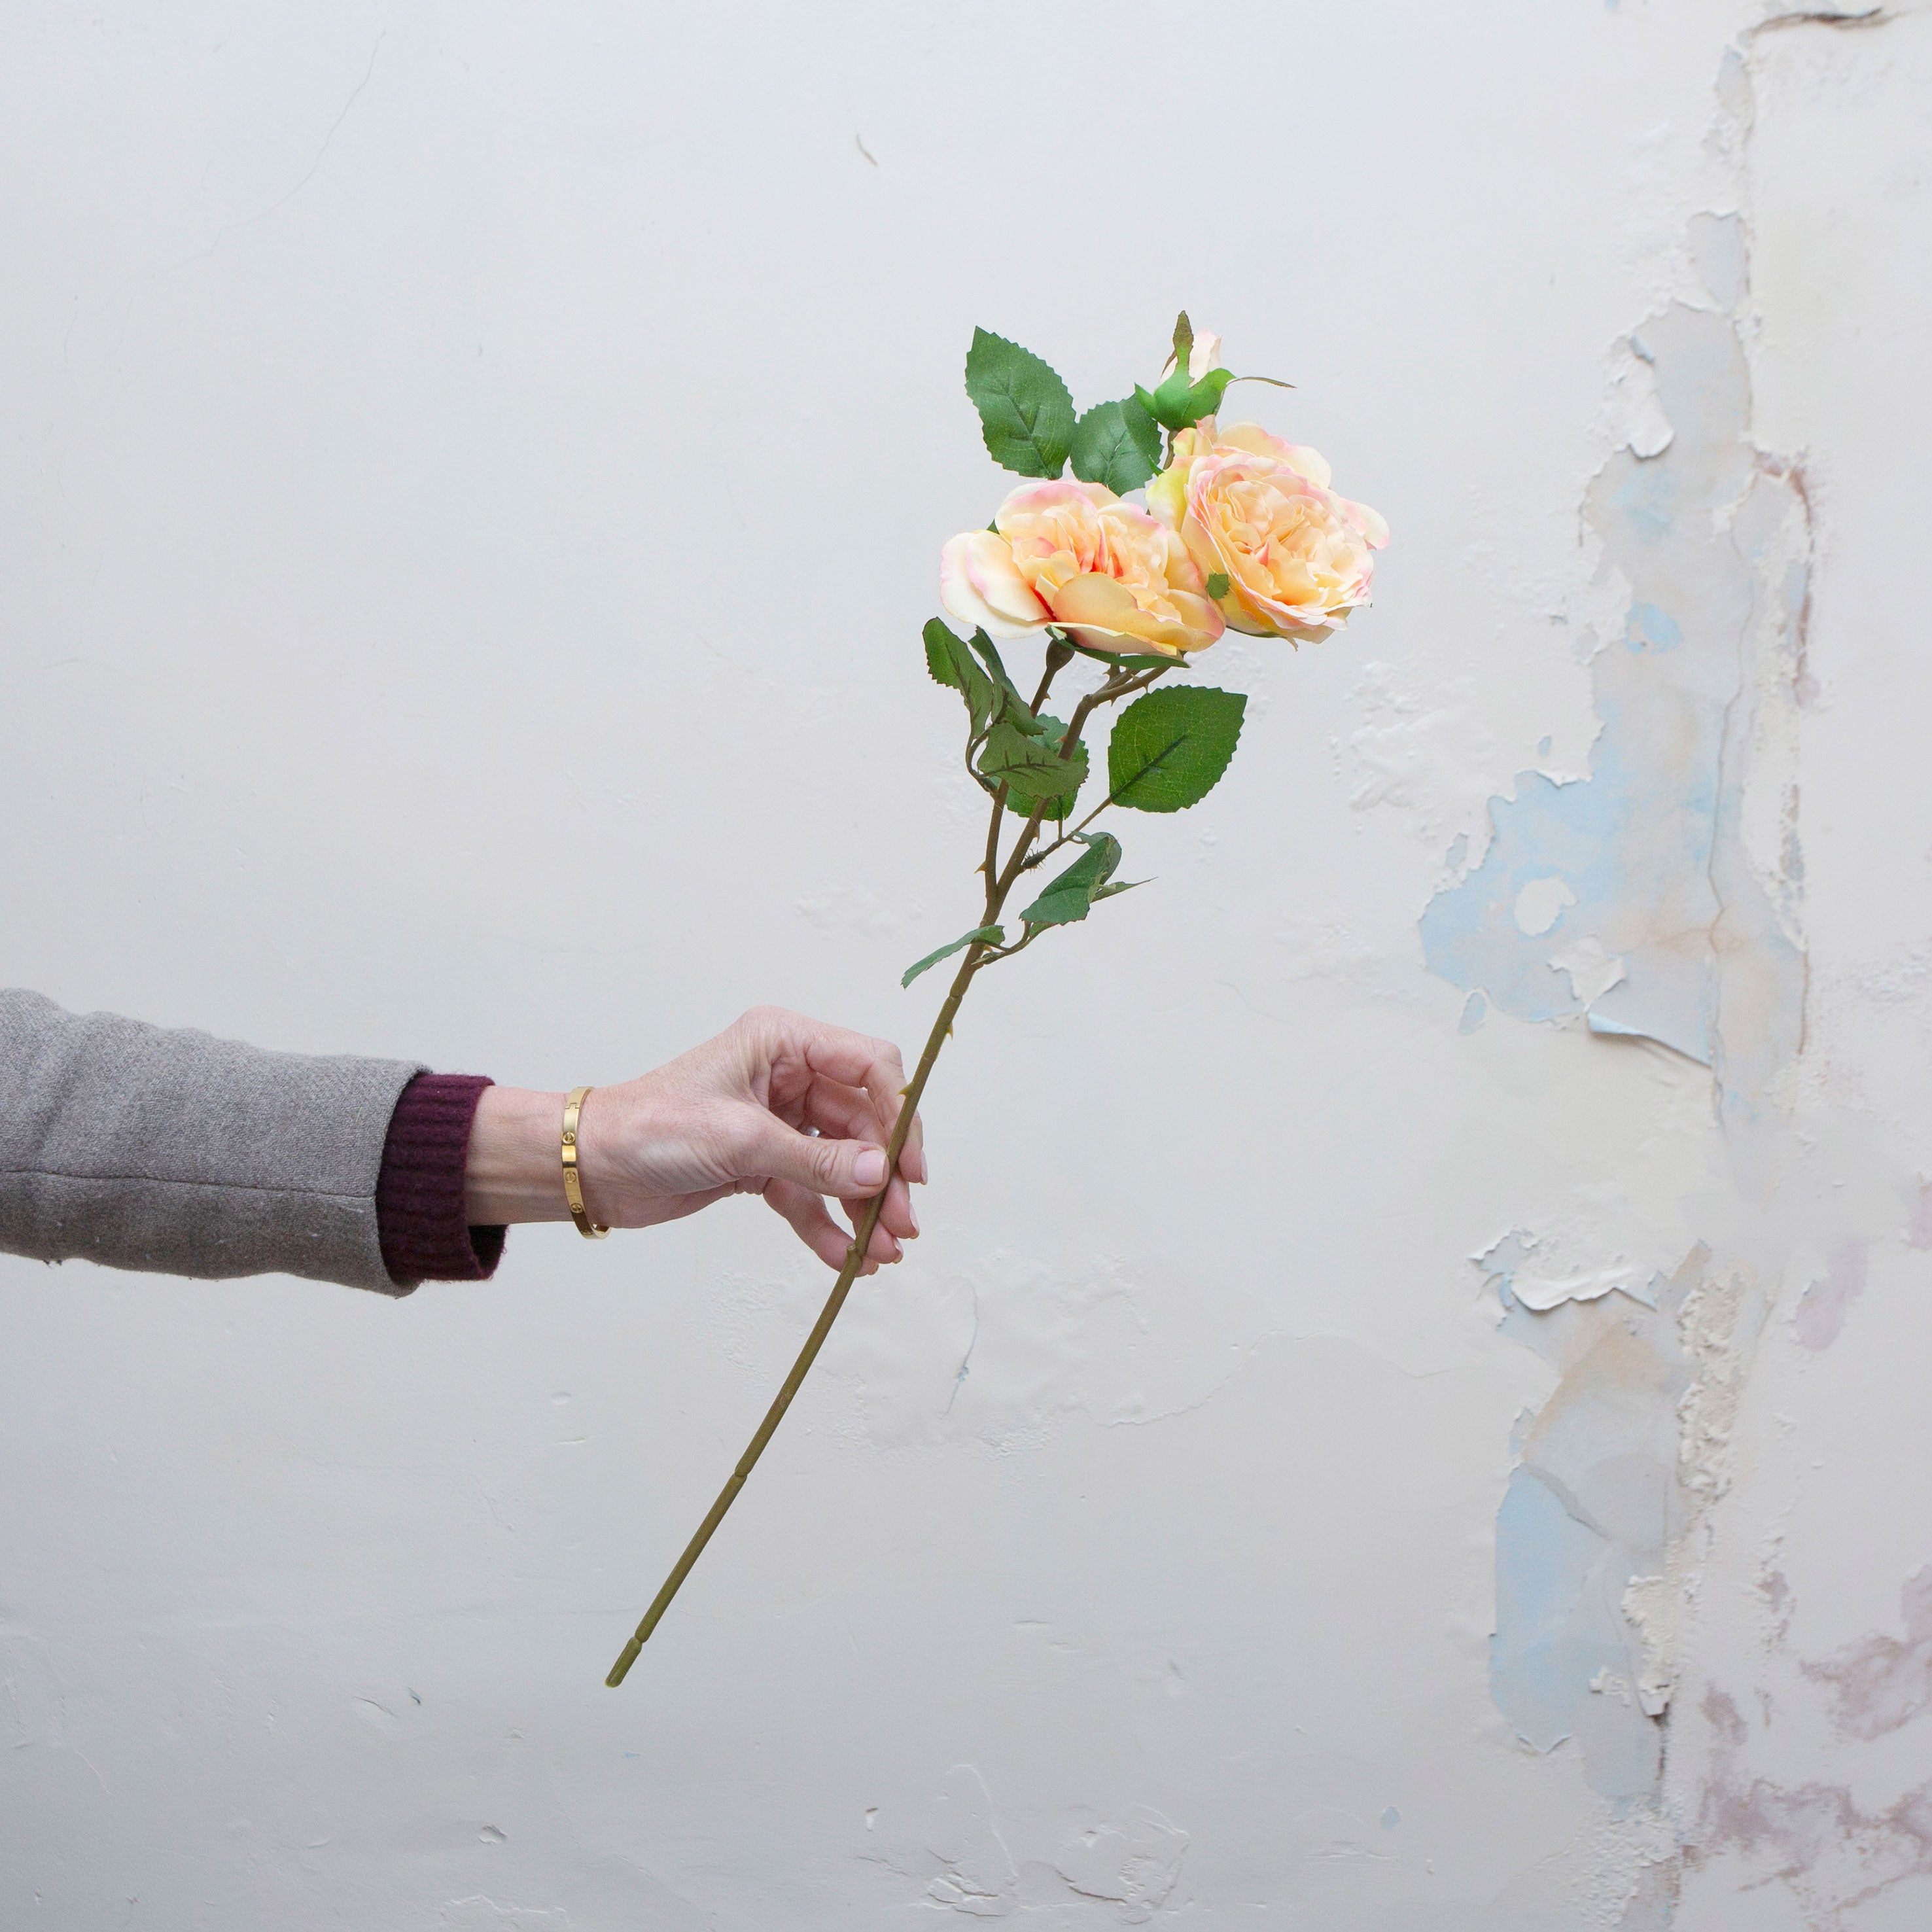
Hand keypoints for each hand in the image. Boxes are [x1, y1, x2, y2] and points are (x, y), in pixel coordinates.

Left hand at [462, 1007, 925, 1273]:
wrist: (592, 1166)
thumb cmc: (652, 1127)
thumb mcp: (741, 1140)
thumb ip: (815, 1161)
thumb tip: (879, 1175)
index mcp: (784, 1042)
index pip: (869, 1066)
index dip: (899, 1114)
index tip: (908, 1169)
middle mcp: (788, 1076)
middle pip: (863, 1122)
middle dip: (884, 1175)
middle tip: (903, 1223)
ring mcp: (777, 1122)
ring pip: (840, 1164)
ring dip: (862, 1207)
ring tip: (883, 1252)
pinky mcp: (762, 1163)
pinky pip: (809, 1194)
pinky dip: (827, 1225)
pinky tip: (846, 1260)